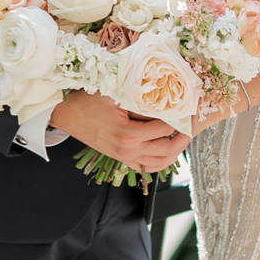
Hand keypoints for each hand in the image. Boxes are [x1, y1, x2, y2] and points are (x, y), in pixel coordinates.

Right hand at [50, 92, 184, 171]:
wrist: (67, 115)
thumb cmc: (88, 100)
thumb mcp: (114, 92)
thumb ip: (139, 95)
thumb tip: (164, 92)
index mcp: (127, 133)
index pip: (164, 129)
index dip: (180, 119)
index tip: (189, 108)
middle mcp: (127, 150)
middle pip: (167, 149)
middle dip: (184, 137)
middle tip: (192, 124)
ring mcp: (124, 158)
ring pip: (160, 163)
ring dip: (176, 151)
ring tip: (184, 136)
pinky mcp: (121, 159)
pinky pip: (147, 168)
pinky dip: (162, 162)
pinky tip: (169, 150)